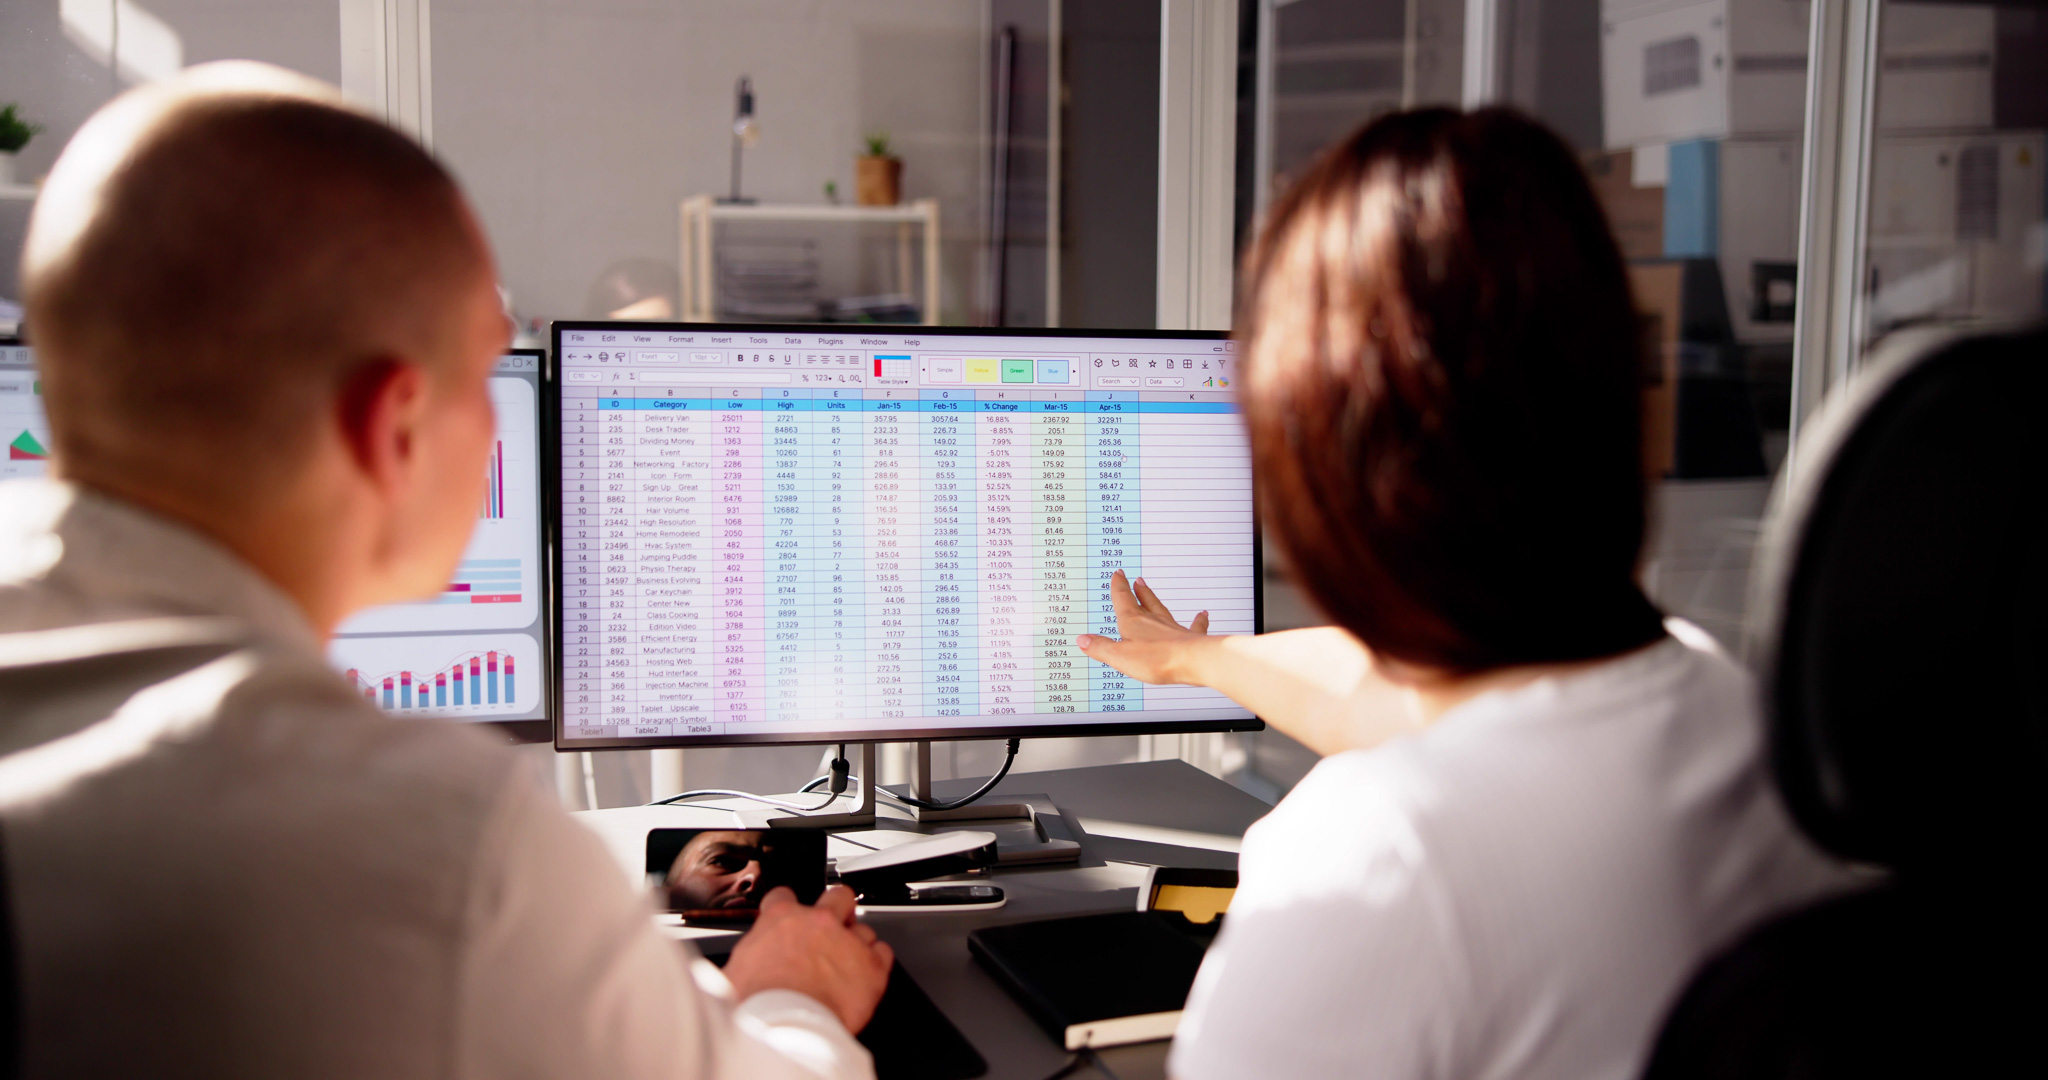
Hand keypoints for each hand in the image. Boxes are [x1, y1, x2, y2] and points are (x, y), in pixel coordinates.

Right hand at [722, 884, 893, 1032]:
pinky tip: (866, 974)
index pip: (783, 896)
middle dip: (837, 909)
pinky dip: (877, 962)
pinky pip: (883, 953)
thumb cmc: (758, 1004)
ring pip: (864, 929)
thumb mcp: (736, 972)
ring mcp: (848, 942)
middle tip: (832, 927)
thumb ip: (747, 959)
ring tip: (848, 964)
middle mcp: (819, 923)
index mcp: (782, 919)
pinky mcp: (871, 967)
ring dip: (857, 944)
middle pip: (838, 896)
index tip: (788, 917)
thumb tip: (737, 970)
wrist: (785, 1026)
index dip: (786, 907)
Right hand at [1074, 570, 1212, 684]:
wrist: (1193, 660)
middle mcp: (1154, 620)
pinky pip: (1194, 626)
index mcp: (1134, 622)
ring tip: (1151, 592)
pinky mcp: (1189, 639)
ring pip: (1162, 610)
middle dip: (1137, 590)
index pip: (1123, 599)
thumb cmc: (1157, 658)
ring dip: (1155, 601)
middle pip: (1144, 601)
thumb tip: (1082, 640)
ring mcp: (1172, 628)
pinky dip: (1198, 620)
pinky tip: (1202, 615)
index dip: (1119, 586)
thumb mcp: (1119, 656)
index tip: (1118, 574)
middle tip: (1136, 580)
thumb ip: (1101, 647)